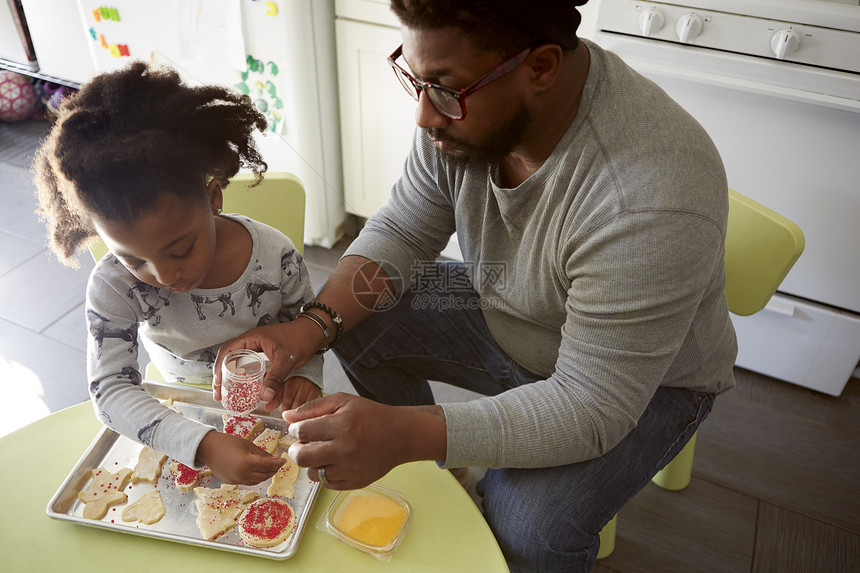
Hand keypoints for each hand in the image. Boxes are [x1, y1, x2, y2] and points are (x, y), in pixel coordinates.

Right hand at [195, 430, 285, 484]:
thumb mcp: (247, 445)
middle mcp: (243, 475)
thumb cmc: (227, 442)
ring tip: (270, 466)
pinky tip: (258, 470)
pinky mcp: (232, 482)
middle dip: (274, 469)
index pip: (269, 466)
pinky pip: (248, 482)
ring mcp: (237, 480)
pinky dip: (256, 477)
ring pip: (258, 481)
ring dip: (266, 475)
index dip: (278, 463)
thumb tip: (275, 459)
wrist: (207, 448)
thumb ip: (262, 454)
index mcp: (247, 463)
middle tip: (278, 463)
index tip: (284, 460)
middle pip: (265, 475)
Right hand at [213, 321, 321, 407]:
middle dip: (221, 376)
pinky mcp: (263, 355)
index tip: (218, 383)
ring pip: (238, 363)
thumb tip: (264, 397)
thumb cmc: (300, 340)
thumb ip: (275, 377)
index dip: (219, 367)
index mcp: (251, 338)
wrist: (314, 333)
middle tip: (219, 394)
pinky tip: (244, 389)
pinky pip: (248, 366)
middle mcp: (250, 342)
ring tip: (227, 394)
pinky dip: (243, 377)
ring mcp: (256, 348)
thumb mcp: (286, 359)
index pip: (227, 351)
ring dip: (231, 377)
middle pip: (229, 358)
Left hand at [283, 393, 446, 489]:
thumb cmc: (370, 415)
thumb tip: (287, 417)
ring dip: (311, 463)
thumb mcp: (343, 402)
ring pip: (312, 473)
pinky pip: (327, 484)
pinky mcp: (355, 483)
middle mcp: (346, 449)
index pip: (303, 431)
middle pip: (302, 457)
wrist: (401, 435)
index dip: (295, 429)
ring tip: (320, 452)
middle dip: (296, 450)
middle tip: (302, 445)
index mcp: (343, 425)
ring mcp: (351, 469)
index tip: (300, 428)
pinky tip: (333, 462)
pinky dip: (325, 473)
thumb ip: (313, 407)